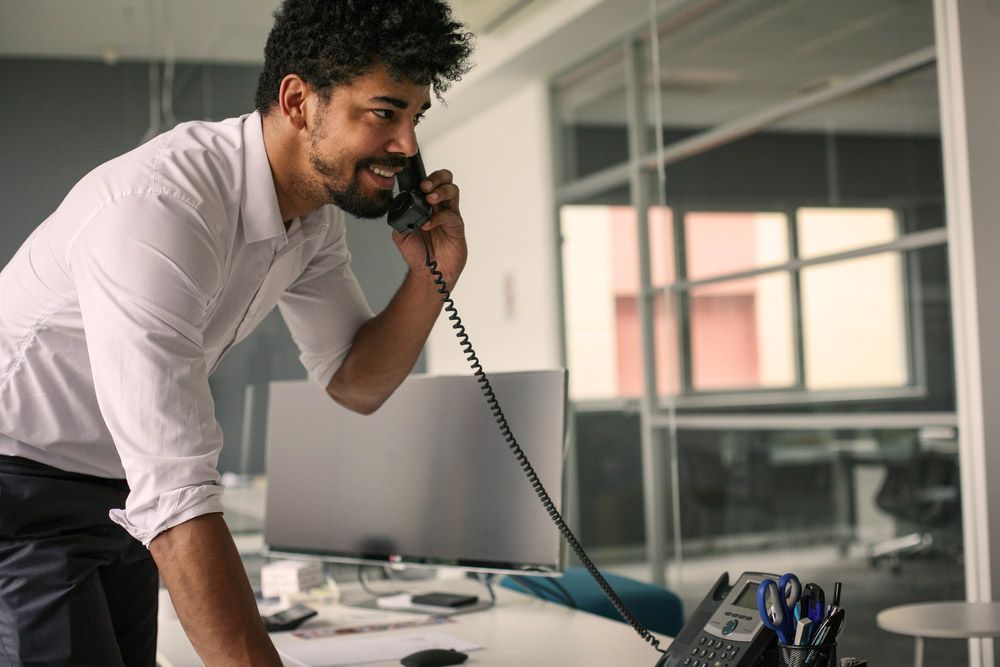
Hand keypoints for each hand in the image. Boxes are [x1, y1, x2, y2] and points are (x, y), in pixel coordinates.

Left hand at [393, 168, 466, 287]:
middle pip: (446, 180)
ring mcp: (450, 216)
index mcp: (427, 205)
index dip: (426, 179)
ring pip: (453, 192)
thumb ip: (399, 218)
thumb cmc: (419, 253)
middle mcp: (440, 207)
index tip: (417, 185)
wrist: (428, 273)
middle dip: (437, 178)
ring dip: (441, 191)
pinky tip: (428, 224)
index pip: (431, 183)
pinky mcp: (457, 228)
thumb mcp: (400, 234)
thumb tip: (397, 207)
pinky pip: (451, 216)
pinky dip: (439, 217)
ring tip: (430, 199)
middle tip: (426, 187)